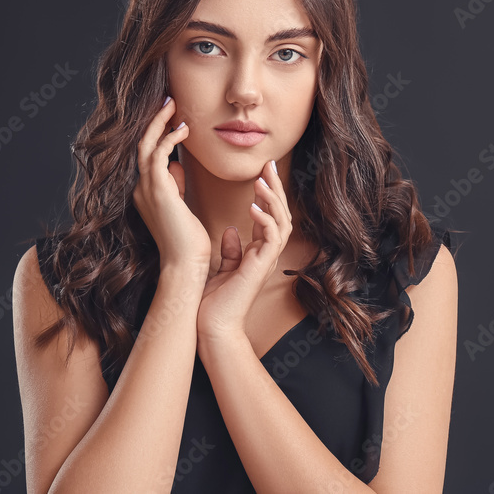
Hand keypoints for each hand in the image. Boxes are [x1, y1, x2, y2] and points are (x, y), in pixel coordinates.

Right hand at [132, 97, 211, 277]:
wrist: (185, 265)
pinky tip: (184, 130)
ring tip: (173, 106)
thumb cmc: (189, 241)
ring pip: (146, 145)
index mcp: (146, 192)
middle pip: (142, 144)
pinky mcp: (156, 192)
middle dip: (155, 121)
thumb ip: (175, 185)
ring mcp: (146, 190)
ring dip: (160, 123)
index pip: (147, 154)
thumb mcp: (181, 206)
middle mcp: (141, 189)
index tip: (171, 116)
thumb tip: (176, 166)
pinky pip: (157, 156)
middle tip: (168, 100)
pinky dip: (169, 140)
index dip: (157, 132)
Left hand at [197, 159, 293, 344]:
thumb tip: (232, 230)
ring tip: (262, 181)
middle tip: (269, 164)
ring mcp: (266, 260)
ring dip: (273, 199)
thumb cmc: (213, 302)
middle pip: (280, 213)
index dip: (266, 193)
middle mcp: (265, 254)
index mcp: (256, 252)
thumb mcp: (221, 268)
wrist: (211, 328)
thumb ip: (231, 250)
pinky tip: (254, 207)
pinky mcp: (261, 267)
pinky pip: (271, 238)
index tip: (260, 171)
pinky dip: (265, 220)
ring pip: (282, 222)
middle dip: (275, 188)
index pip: (267, 215)